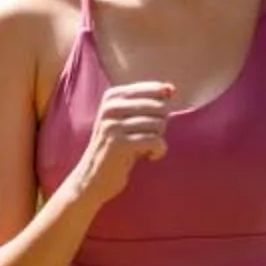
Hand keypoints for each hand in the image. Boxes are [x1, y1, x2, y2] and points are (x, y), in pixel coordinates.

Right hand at [75, 80, 174, 204]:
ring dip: (159, 139)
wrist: (93, 177)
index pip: (156, 89)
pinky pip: (155, 141)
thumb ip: (151, 101)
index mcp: (112, 96)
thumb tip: (171, 88)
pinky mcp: (119, 144)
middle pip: (160, 107)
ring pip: (159, 124)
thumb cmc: (118, 146)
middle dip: (161, 124)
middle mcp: (110, 107)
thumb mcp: (130, 119)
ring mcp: (112, 125)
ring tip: (147, 147)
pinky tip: (150, 156)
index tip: (151, 122)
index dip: (162, 108)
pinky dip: (159, 151)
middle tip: (148, 137)